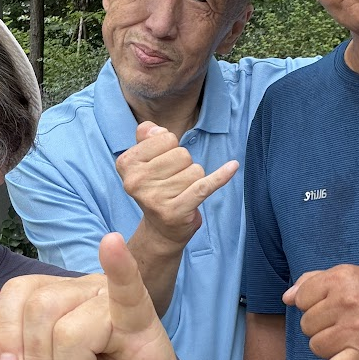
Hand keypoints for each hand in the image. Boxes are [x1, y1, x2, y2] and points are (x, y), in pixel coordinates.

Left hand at [0, 232, 186, 359]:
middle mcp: (82, 289)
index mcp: (55, 296)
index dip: (6, 336)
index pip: (16, 292)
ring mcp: (112, 300)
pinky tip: (113, 245)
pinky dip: (118, 267)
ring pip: (68, 329)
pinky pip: (125, 289)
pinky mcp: (141, 319)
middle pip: (39, 307)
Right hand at [117, 121, 237, 248]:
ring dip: (194, 179)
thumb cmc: (157, 188)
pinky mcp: (176, 211)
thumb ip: (147, 136)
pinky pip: (204, 186)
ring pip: (195, 170)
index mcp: (126, 164)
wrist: (162, 229)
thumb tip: (157, 130)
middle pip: (181, 154)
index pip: (165, 138)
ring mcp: (155, 198)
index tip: (161, 166)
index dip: (170, 149)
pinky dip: (221, 176)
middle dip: (183, 165)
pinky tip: (232, 167)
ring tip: (180, 192)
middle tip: (172, 183)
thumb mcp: (145, 160)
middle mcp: (136, 182)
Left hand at [284, 265, 358, 359]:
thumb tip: (287, 298)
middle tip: (345, 318)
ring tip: (349, 334)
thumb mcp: (348, 274)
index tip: (331, 301)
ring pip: (316, 345)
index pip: (302, 298)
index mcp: (342, 278)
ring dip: (326, 343)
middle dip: (320, 323)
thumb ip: (313, 280)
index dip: (312, 301)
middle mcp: (348, 302)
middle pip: (307, 323)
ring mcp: (355, 329)